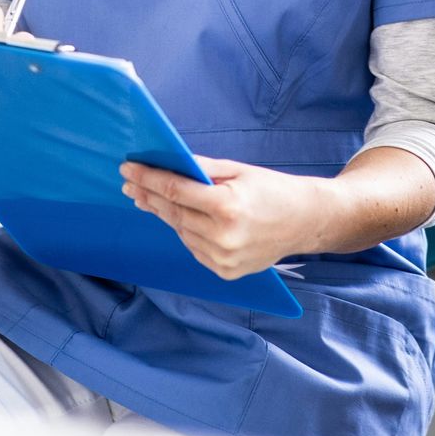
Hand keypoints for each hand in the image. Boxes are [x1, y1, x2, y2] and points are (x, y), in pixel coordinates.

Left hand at [120, 155, 326, 278]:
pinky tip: (182, 218)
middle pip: (173, 213)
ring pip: (181, 232)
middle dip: (148, 196)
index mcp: (227, 206)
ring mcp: (224, 258)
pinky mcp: (226, 271)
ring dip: (165, 214)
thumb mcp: (238, 170)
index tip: (129, 170)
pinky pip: (194, 248)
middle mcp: (223, 236)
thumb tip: (169, 163)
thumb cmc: (273, 189)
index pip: (175, 191)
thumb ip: (202, 168)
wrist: (306, 222)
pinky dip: (186, 232)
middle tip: (130, 185)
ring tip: (150, 199)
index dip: (149, 179)